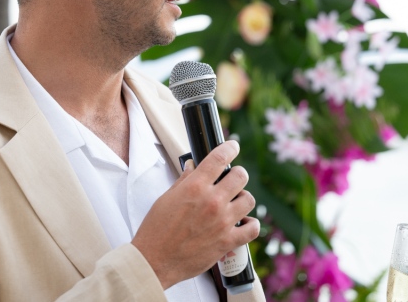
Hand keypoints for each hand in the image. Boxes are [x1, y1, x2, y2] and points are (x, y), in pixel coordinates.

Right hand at [132, 140, 259, 289]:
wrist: (155, 260)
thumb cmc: (156, 230)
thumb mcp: (166, 198)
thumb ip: (184, 181)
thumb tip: (192, 167)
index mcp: (195, 187)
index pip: (219, 157)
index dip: (230, 148)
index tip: (233, 146)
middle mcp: (212, 201)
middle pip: (240, 175)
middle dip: (237, 174)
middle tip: (231, 179)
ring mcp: (222, 222)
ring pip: (249, 199)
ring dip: (243, 198)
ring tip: (235, 202)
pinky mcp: (227, 241)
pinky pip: (252, 228)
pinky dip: (251, 224)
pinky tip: (244, 222)